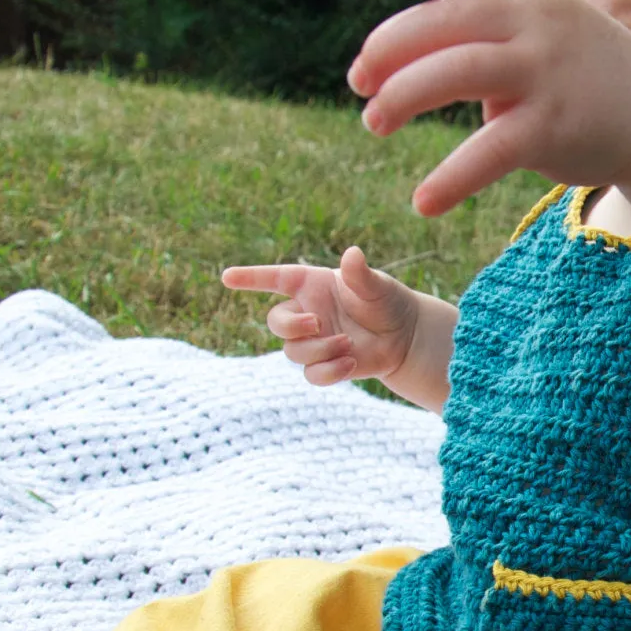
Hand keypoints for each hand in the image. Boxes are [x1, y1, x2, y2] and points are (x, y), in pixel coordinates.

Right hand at [222, 247, 418, 386]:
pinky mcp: (325, 365)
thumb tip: (352, 255)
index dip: (250, 278)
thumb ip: (360, 274)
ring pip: (293, 351)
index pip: (274, 279)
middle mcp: (306, 312)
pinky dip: (329, 372)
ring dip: (319, 349)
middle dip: (292, 325)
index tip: (226, 277)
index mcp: (311, 285)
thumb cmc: (386, 301)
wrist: (404, 336)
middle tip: (317, 323)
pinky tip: (351, 363)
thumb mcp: (377, 285)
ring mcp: (314, 341)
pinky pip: (312, 375)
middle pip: (276, 322)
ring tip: (348, 343)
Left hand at [348, 0, 630, 215]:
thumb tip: (420, 20)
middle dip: (389, 50)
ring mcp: (546, 72)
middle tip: (358, 82)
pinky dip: (451, 179)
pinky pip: (489, 152)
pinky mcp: (553, 127)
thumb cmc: (582, 69)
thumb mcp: (541, 25)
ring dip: (403, 98)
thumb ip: (486, 21)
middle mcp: (535, 22)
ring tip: (374, 123)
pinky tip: (423, 202)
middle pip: (444, 22)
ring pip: (456, 72)